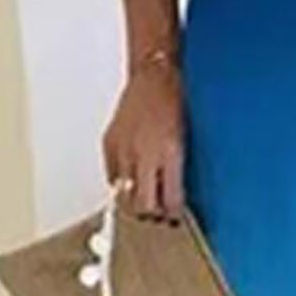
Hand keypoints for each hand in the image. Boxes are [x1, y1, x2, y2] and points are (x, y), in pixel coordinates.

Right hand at [102, 58, 185, 220]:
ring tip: (143, 199)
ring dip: (134, 201)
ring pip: (124, 195)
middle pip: (143, 205)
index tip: (175, 217)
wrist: (153, 78)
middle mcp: (146, 155)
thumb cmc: (175, 104)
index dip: (173, 214)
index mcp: (170, 154)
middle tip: (158, 213)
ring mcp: (124, 150)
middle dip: (152, 214)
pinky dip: (120, 182)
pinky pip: (112, 176)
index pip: (170, 199)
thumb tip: (172, 194)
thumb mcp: (185, 139)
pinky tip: (130, 178)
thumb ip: (176, 168)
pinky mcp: (110, 145)